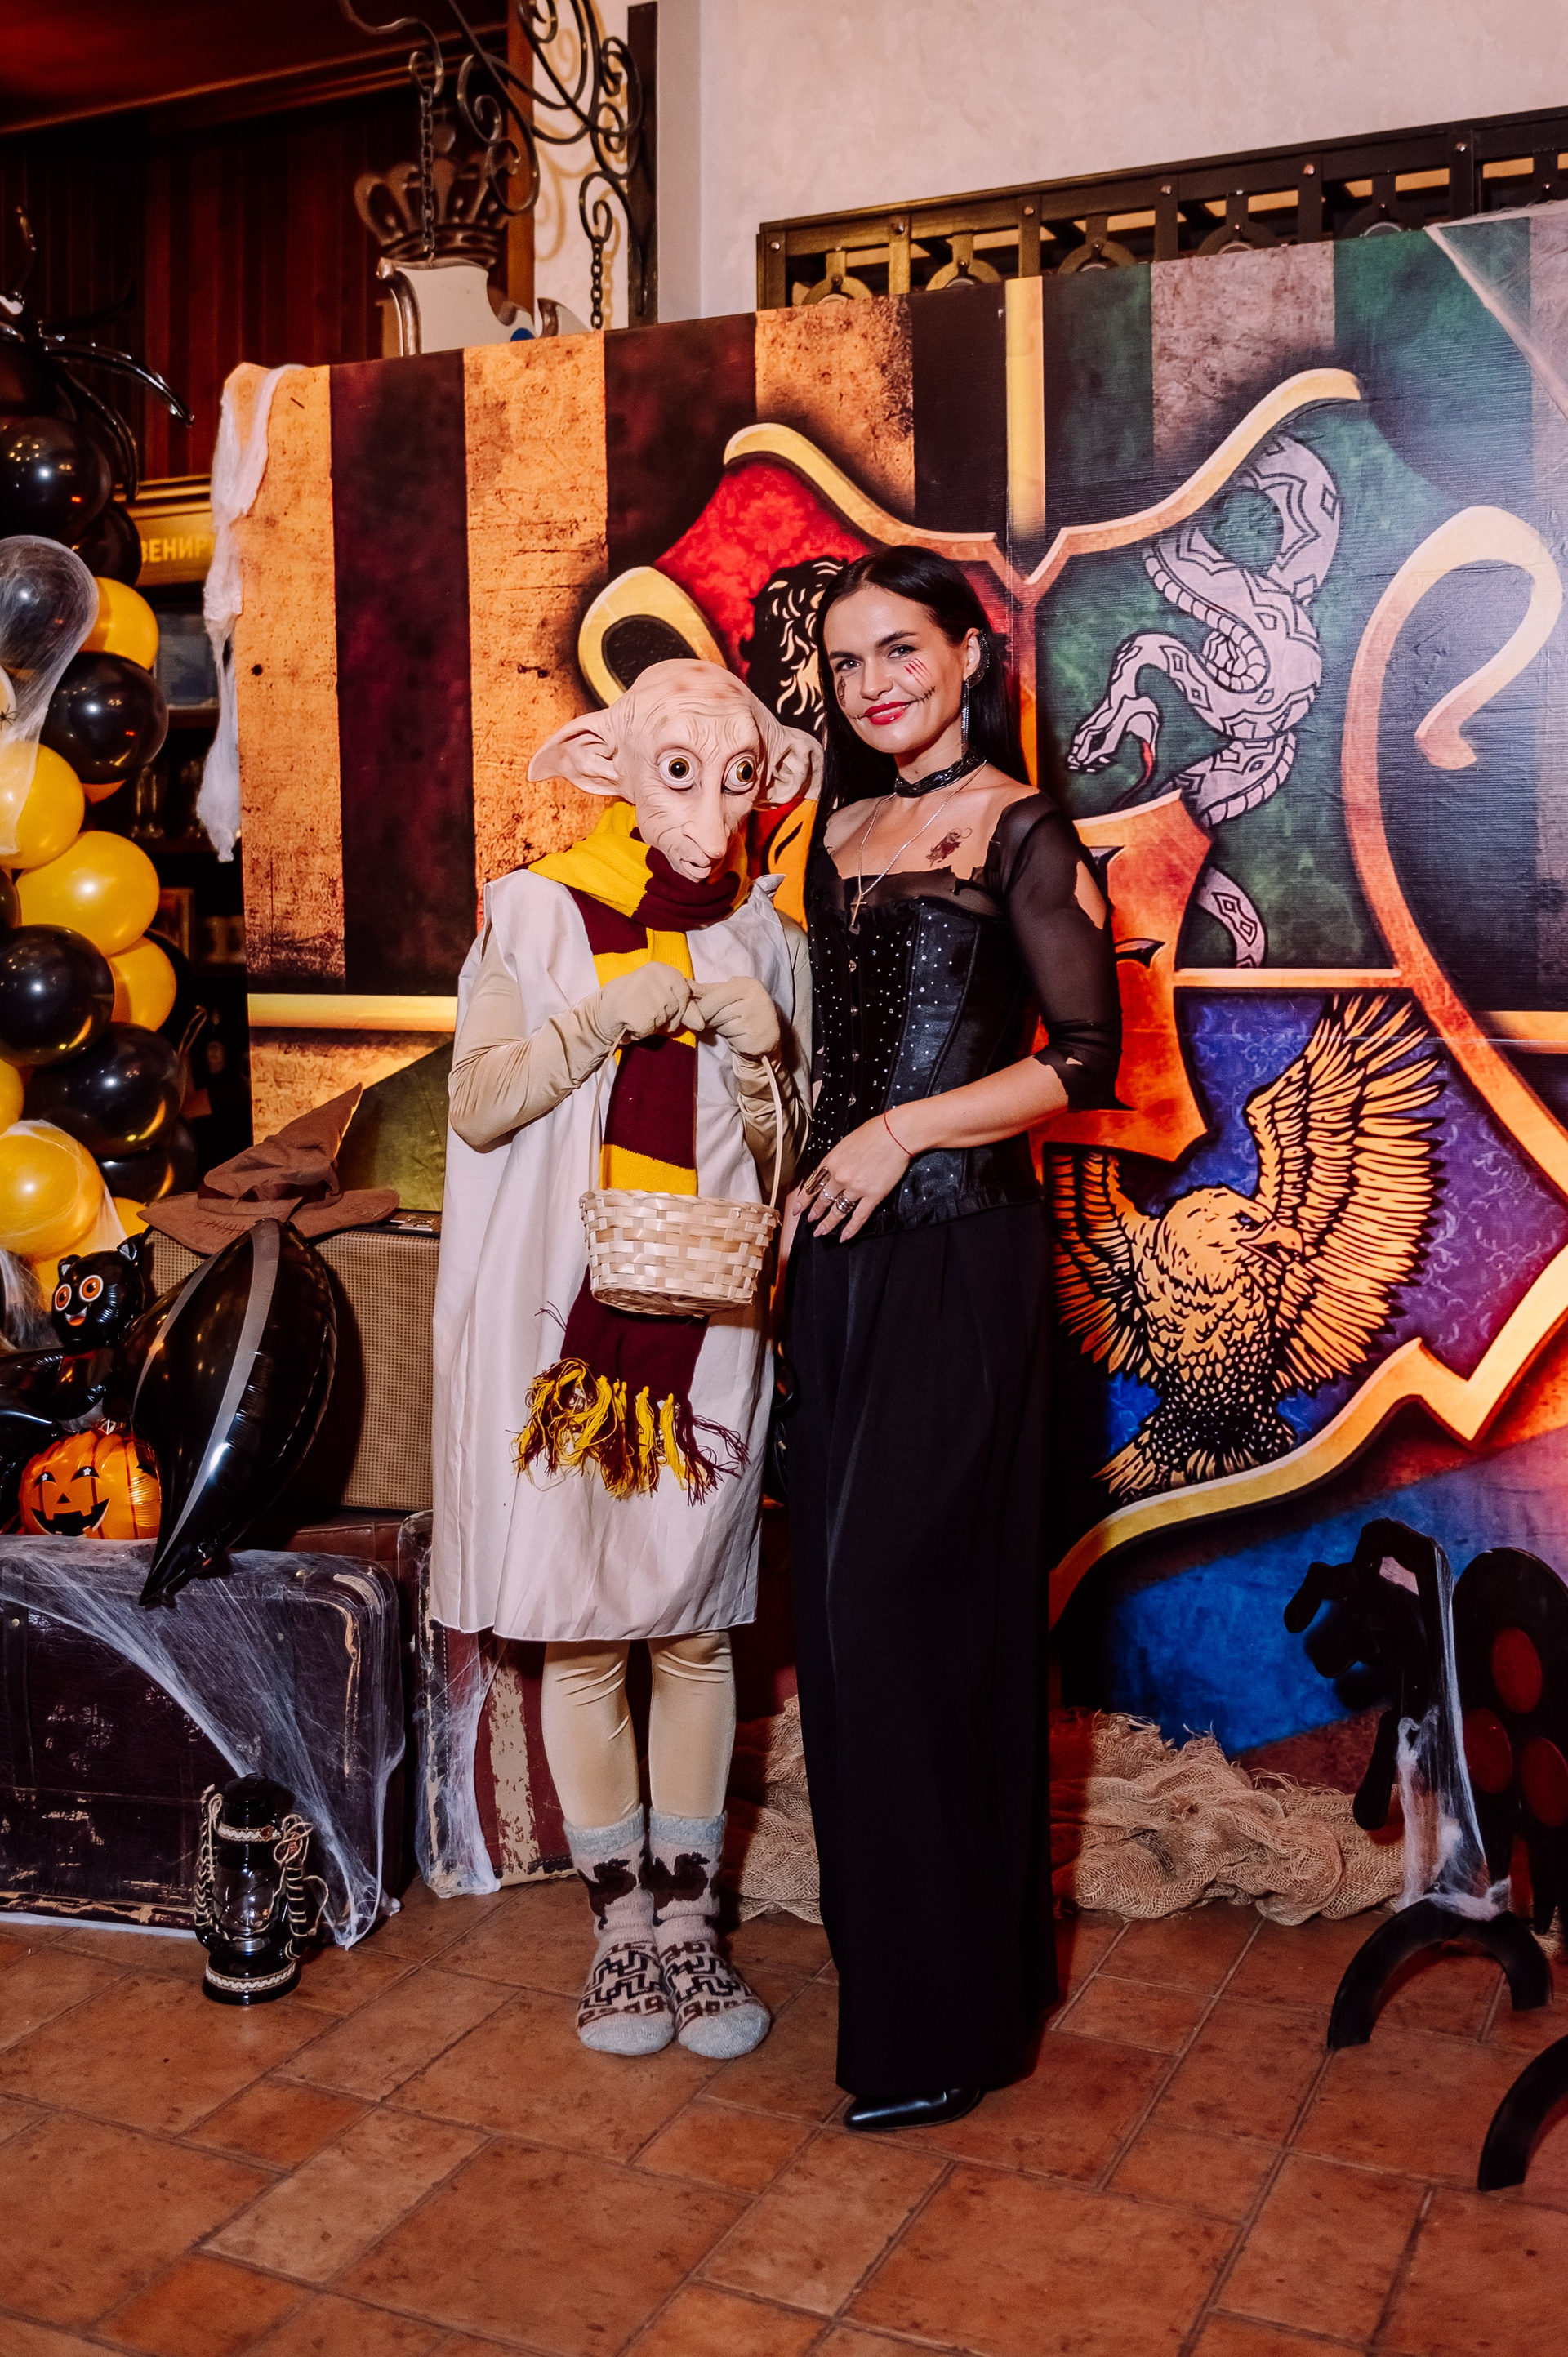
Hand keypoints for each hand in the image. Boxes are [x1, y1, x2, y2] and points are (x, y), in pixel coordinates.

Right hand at [594, 960, 692, 1043]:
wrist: (598, 1013)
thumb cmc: (630, 1003)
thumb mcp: (657, 997)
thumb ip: (680, 1005)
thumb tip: (701, 1023)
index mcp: (660, 968)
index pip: (685, 991)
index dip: (678, 1007)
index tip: (663, 1009)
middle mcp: (654, 976)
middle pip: (676, 1007)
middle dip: (664, 1017)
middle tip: (643, 1012)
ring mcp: (645, 994)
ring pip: (663, 1019)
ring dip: (651, 1024)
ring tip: (634, 1015)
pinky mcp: (637, 1012)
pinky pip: (649, 1029)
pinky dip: (640, 1032)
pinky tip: (628, 1023)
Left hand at [688, 974, 780, 1058]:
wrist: (765, 1037)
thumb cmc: (742, 1013)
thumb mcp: (726, 996)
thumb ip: (706, 990)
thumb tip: (684, 982)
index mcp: (746, 984)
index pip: (711, 995)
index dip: (702, 1005)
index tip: (703, 1009)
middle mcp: (755, 998)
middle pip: (711, 1010)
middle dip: (708, 1017)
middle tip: (718, 1019)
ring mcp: (756, 1018)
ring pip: (719, 1023)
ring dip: (718, 1027)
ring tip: (731, 1025)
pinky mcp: (755, 1036)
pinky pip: (729, 1036)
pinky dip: (728, 1037)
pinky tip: (737, 1035)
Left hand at [803, 1115, 911, 1240]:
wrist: (895, 1134)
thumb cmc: (874, 1133)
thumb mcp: (846, 1143)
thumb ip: (837, 1159)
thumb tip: (834, 1170)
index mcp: (831, 1162)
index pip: (811, 1186)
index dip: (804, 1200)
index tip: (798, 1209)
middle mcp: (839, 1177)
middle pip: (822, 1200)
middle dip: (815, 1213)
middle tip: (811, 1221)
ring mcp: (855, 1188)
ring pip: (837, 1211)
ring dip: (828, 1224)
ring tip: (822, 1232)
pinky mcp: (872, 1196)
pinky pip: (859, 1217)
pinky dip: (851, 1229)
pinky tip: (845, 1236)